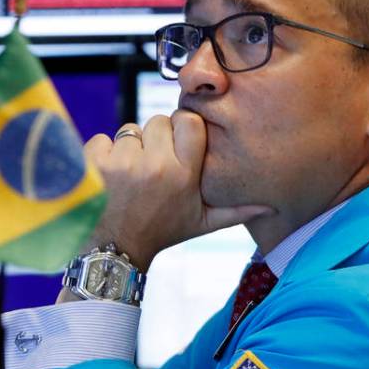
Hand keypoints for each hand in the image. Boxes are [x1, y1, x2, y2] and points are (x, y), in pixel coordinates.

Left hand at [82, 109, 273, 272]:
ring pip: (130, 130)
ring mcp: (124, 164)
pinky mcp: (96, 165)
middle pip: (159, 120)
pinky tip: (112, 176)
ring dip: (130, 147)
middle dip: (156, 138)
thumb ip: (237, 209)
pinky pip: (102, 139)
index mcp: (184, 175)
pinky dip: (104, 153)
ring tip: (133, 174)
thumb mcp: (203, 222)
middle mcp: (156, 166)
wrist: (118, 248)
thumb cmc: (164, 230)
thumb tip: (272, 206)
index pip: (189, 121)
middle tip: (155, 164)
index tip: (180, 143)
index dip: (184, 127)